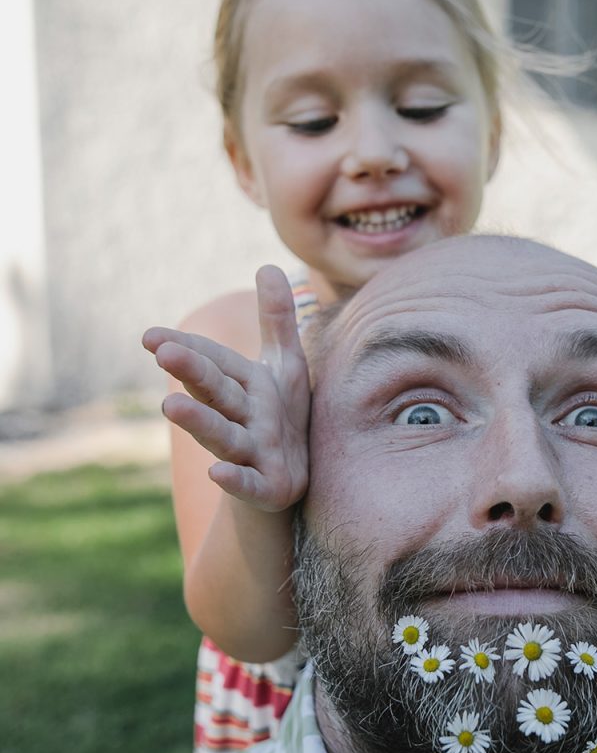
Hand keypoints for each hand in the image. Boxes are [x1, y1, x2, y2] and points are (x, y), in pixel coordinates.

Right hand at [142, 266, 310, 510]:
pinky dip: (235, 480)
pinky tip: (216, 474)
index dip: (189, 349)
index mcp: (244, 386)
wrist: (290, 481)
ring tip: (171, 408)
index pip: (214, 362)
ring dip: (198, 423)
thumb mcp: (286, 364)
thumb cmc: (283, 416)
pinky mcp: (266, 487)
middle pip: (215, 392)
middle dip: (192, 373)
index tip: (151, 337)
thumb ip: (276, 320)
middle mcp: (242, 417)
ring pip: (223, 435)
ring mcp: (251, 453)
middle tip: (164, 353)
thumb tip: (268, 265)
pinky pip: (248, 484)